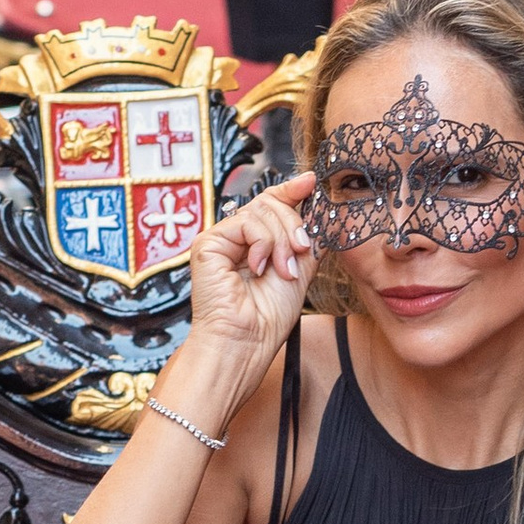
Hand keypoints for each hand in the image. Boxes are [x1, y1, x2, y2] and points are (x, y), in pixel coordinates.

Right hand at [185, 172, 314, 386]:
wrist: (248, 341)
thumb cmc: (269, 317)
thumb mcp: (300, 268)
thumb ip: (306, 235)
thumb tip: (315, 197)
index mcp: (255, 244)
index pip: (272, 204)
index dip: (291, 191)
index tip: (311, 182)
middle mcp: (236, 239)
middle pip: (272, 203)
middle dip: (294, 227)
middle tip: (300, 255)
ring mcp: (221, 240)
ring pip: (263, 210)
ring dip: (283, 240)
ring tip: (282, 270)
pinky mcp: (208, 243)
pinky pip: (246, 222)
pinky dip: (263, 244)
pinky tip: (260, 267)